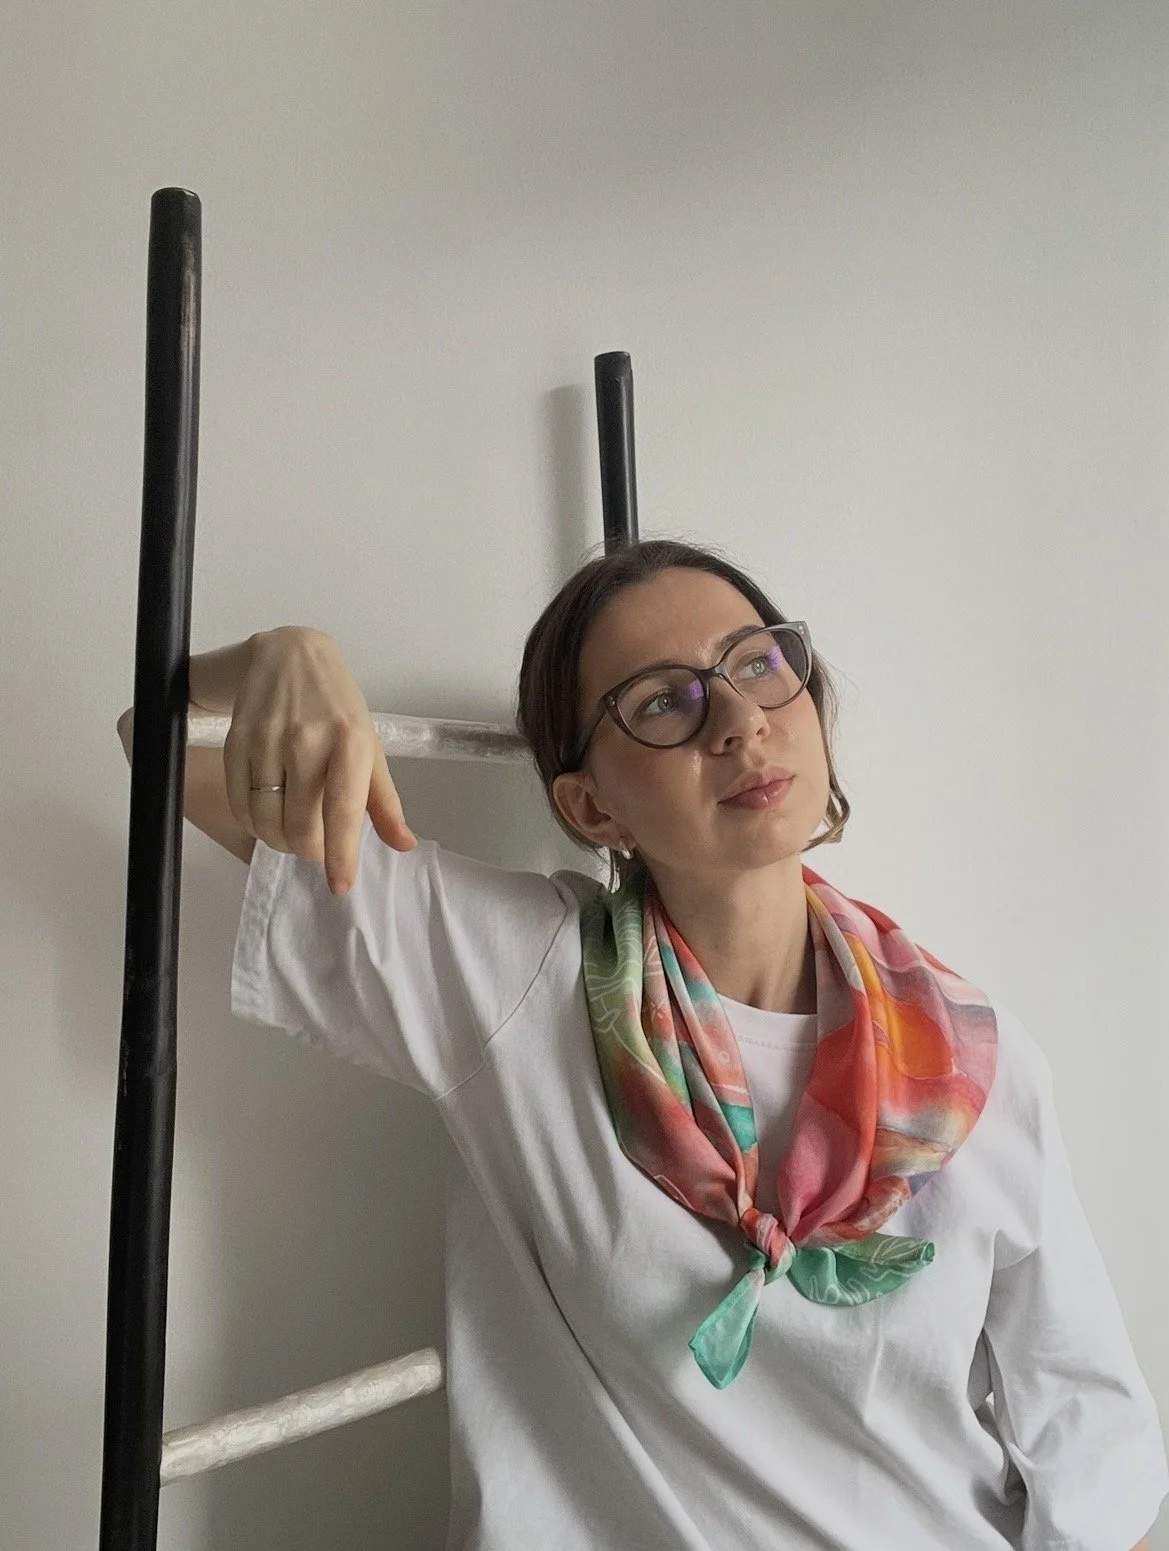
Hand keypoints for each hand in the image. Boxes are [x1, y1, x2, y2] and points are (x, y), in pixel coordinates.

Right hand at [223, 627, 415, 893]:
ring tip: (291, 832)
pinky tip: (267, 818)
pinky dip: (253, 823)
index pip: (343, 810)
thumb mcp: (369, 747)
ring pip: (266, 819)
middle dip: (308, 850)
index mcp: (351, 742)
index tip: (340, 886)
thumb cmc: (336, 708)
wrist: (289, 656)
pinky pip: (240, 803)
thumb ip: (384, 801)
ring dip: (279, 840)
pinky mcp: (237, 741)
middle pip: (300, 824)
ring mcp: (268, 740)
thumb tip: (403, 845)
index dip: (340, 854)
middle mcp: (308, 740)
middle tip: (315, 847)